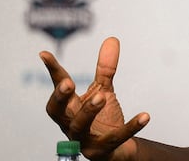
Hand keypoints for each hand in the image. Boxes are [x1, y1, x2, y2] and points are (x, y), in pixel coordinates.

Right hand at [40, 37, 149, 160]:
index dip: (52, 71)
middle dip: (60, 97)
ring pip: (80, 126)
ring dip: (88, 110)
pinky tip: (145, 116)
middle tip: (68, 83)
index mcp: (69, 107)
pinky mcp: (102, 150)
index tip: (44, 54)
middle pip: (58, 111)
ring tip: (102, 96)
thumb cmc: (102, 117)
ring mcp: (85, 138)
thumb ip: (105, 68)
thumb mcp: (103, 90)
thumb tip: (112, 39)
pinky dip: (131, 127)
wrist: (114, 148)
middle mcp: (71, 122)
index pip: (59, 87)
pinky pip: (116, 138)